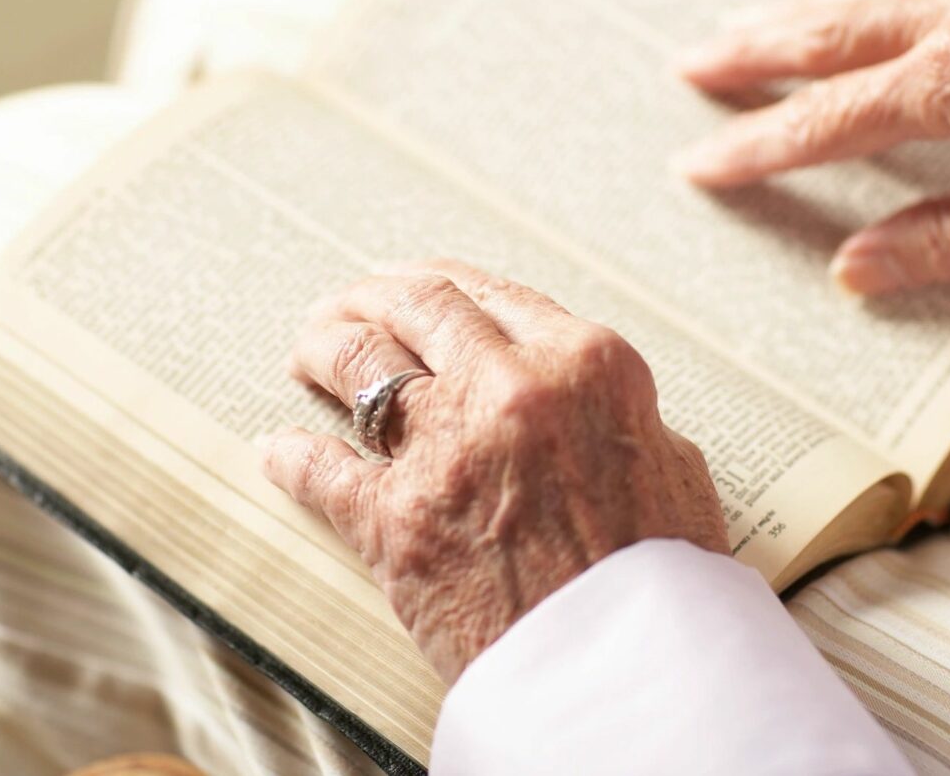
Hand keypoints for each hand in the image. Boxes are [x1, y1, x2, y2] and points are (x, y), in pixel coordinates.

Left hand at [260, 259, 727, 682]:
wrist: (629, 670)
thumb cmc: (662, 581)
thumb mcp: (671, 466)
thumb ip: (614, 415)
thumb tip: (579, 403)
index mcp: (585, 364)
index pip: (493, 293)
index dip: (441, 280)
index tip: (415, 281)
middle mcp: (509, 387)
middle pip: (417, 307)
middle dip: (371, 295)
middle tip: (347, 302)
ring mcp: (445, 448)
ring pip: (360, 361)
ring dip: (324, 346)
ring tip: (307, 350)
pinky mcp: (395, 520)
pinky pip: (323, 470)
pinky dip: (293, 457)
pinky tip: (278, 450)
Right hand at [671, 0, 949, 293]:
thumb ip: (942, 240)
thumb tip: (855, 269)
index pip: (831, 117)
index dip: (759, 144)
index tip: (701, 161)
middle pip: (834, 34)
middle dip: (754, 50)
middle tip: (690, 61)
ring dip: (802, 13)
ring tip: (745, 23)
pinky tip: (857, 9)